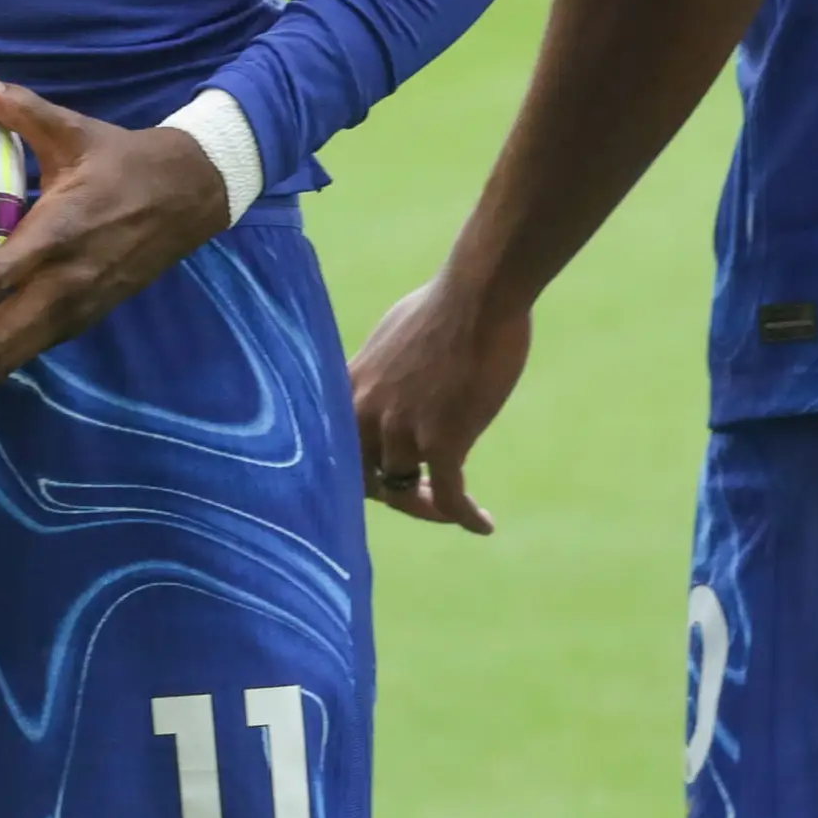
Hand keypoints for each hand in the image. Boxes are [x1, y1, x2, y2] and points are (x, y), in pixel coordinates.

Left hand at [0, 74, 228, 434]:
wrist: (189, 196)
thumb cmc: (122, 160)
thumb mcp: (73, 130)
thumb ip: (21, 109)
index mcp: (61, 232)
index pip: (6, 270)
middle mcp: (64, 284)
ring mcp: (72, 311)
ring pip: (5, 360)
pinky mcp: (76, 323)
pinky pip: (20, 356)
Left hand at [347, 273, 528, 536]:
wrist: (479, 295)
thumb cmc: (444, 306)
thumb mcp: (391, 338)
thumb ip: (380, 375)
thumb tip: (386, 391)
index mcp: (350, 386)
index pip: (335, 448)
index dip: (358, 471)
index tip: (385, 477)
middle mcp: (366, 411)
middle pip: (364, 479)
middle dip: (392, 492)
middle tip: (423, 495)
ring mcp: (402, 428)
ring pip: (405, 491)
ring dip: (431, 505)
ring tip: (458, 507)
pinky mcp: (442, 440)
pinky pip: (448, 496)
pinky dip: (464, 515)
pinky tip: (482, 523)